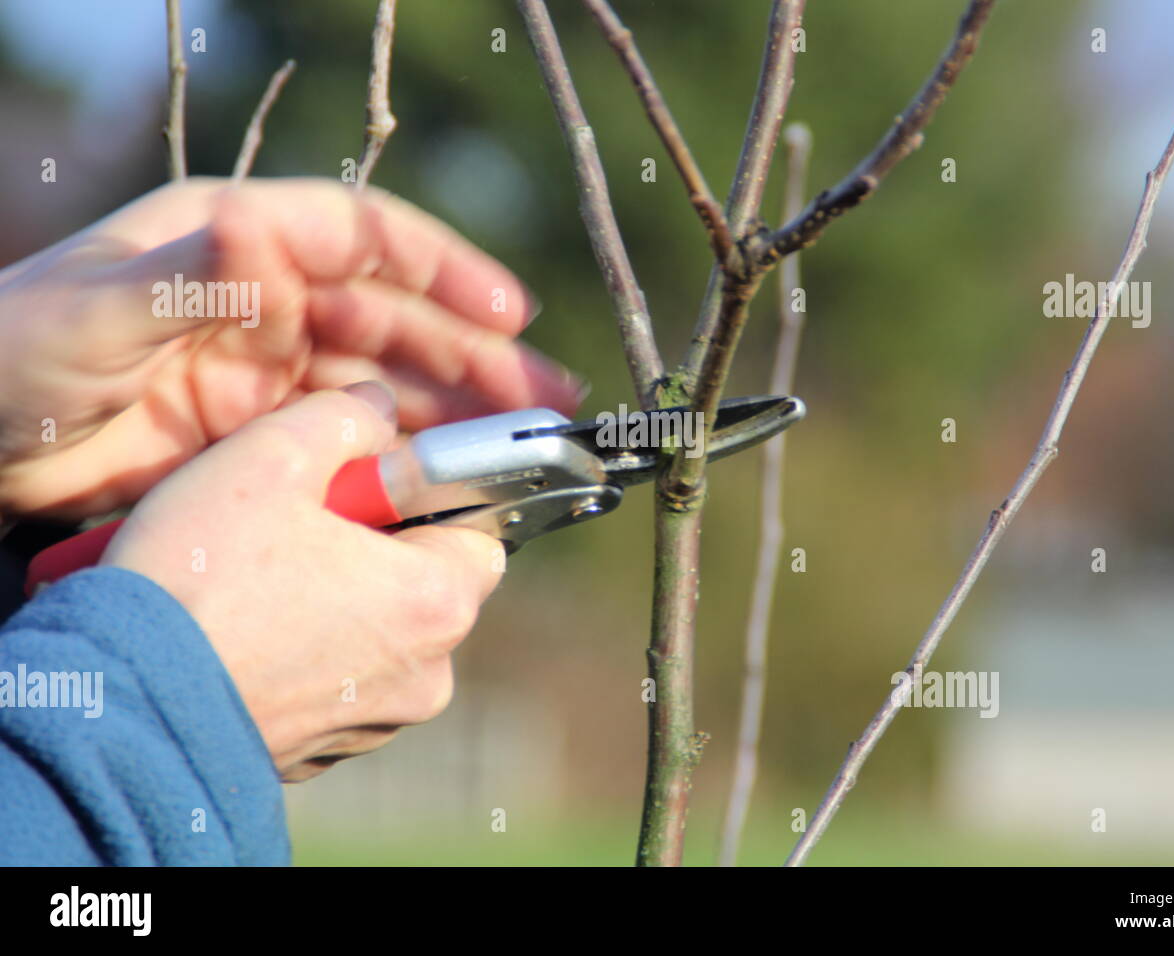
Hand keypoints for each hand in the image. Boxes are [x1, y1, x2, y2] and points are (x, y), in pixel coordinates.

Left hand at [0, 177, 581, 519]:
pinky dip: (403, 457)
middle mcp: (270, 296)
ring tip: (522, 445)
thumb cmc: (11, 358)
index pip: (366, 238)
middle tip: (545, 400)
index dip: (445, 269)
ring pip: (389, 382)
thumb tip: (260, 229)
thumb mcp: (88, 314)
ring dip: (457, 410)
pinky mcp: (265, 432)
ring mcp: (272, 367)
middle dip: (477, 355)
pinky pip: (354, 439)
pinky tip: (447, 481)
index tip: (508, 311)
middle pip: (397, 318)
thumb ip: (181, 278)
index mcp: (239, 239)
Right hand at [103, 382, 502, 780]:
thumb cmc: (199, 580)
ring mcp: (376, 719)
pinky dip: (300, 646)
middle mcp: (425, 672)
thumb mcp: (271, 458)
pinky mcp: (324, 749)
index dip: (424, 491)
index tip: (369, 479)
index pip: (475, 525)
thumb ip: (344, 418)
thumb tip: (377, 410)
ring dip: (332, 592)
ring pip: (374, 628)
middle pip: (422, 577)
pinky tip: (241, 624)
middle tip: (297, 519)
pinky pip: (331, 676)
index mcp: (437, 600)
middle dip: (369, 541)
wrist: (121, 706)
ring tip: (255, 572)